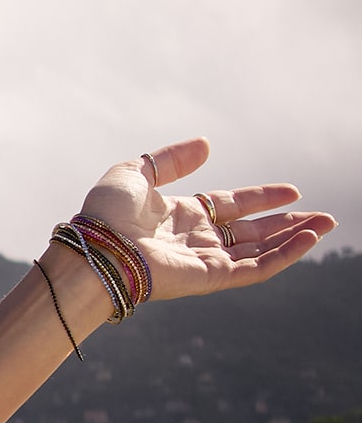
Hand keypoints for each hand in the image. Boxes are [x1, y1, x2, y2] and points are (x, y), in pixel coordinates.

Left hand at [83, 138, 336, 301]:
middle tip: (323, 216)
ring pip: (260, 250)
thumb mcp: (136, 172)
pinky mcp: (211, 277)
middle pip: (251, 231)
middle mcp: (195, 239)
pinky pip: (256, 268)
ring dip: (294, 238)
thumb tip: (206, 144)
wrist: (96, 247)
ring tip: (325, 225)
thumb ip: (170, 160)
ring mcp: (204, 259)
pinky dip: (283, 255)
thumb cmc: (105, 213)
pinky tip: (307, 239)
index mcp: (179, 214)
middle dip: (287, 223)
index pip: (230, 206)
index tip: (292, 192)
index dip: (261, 198)